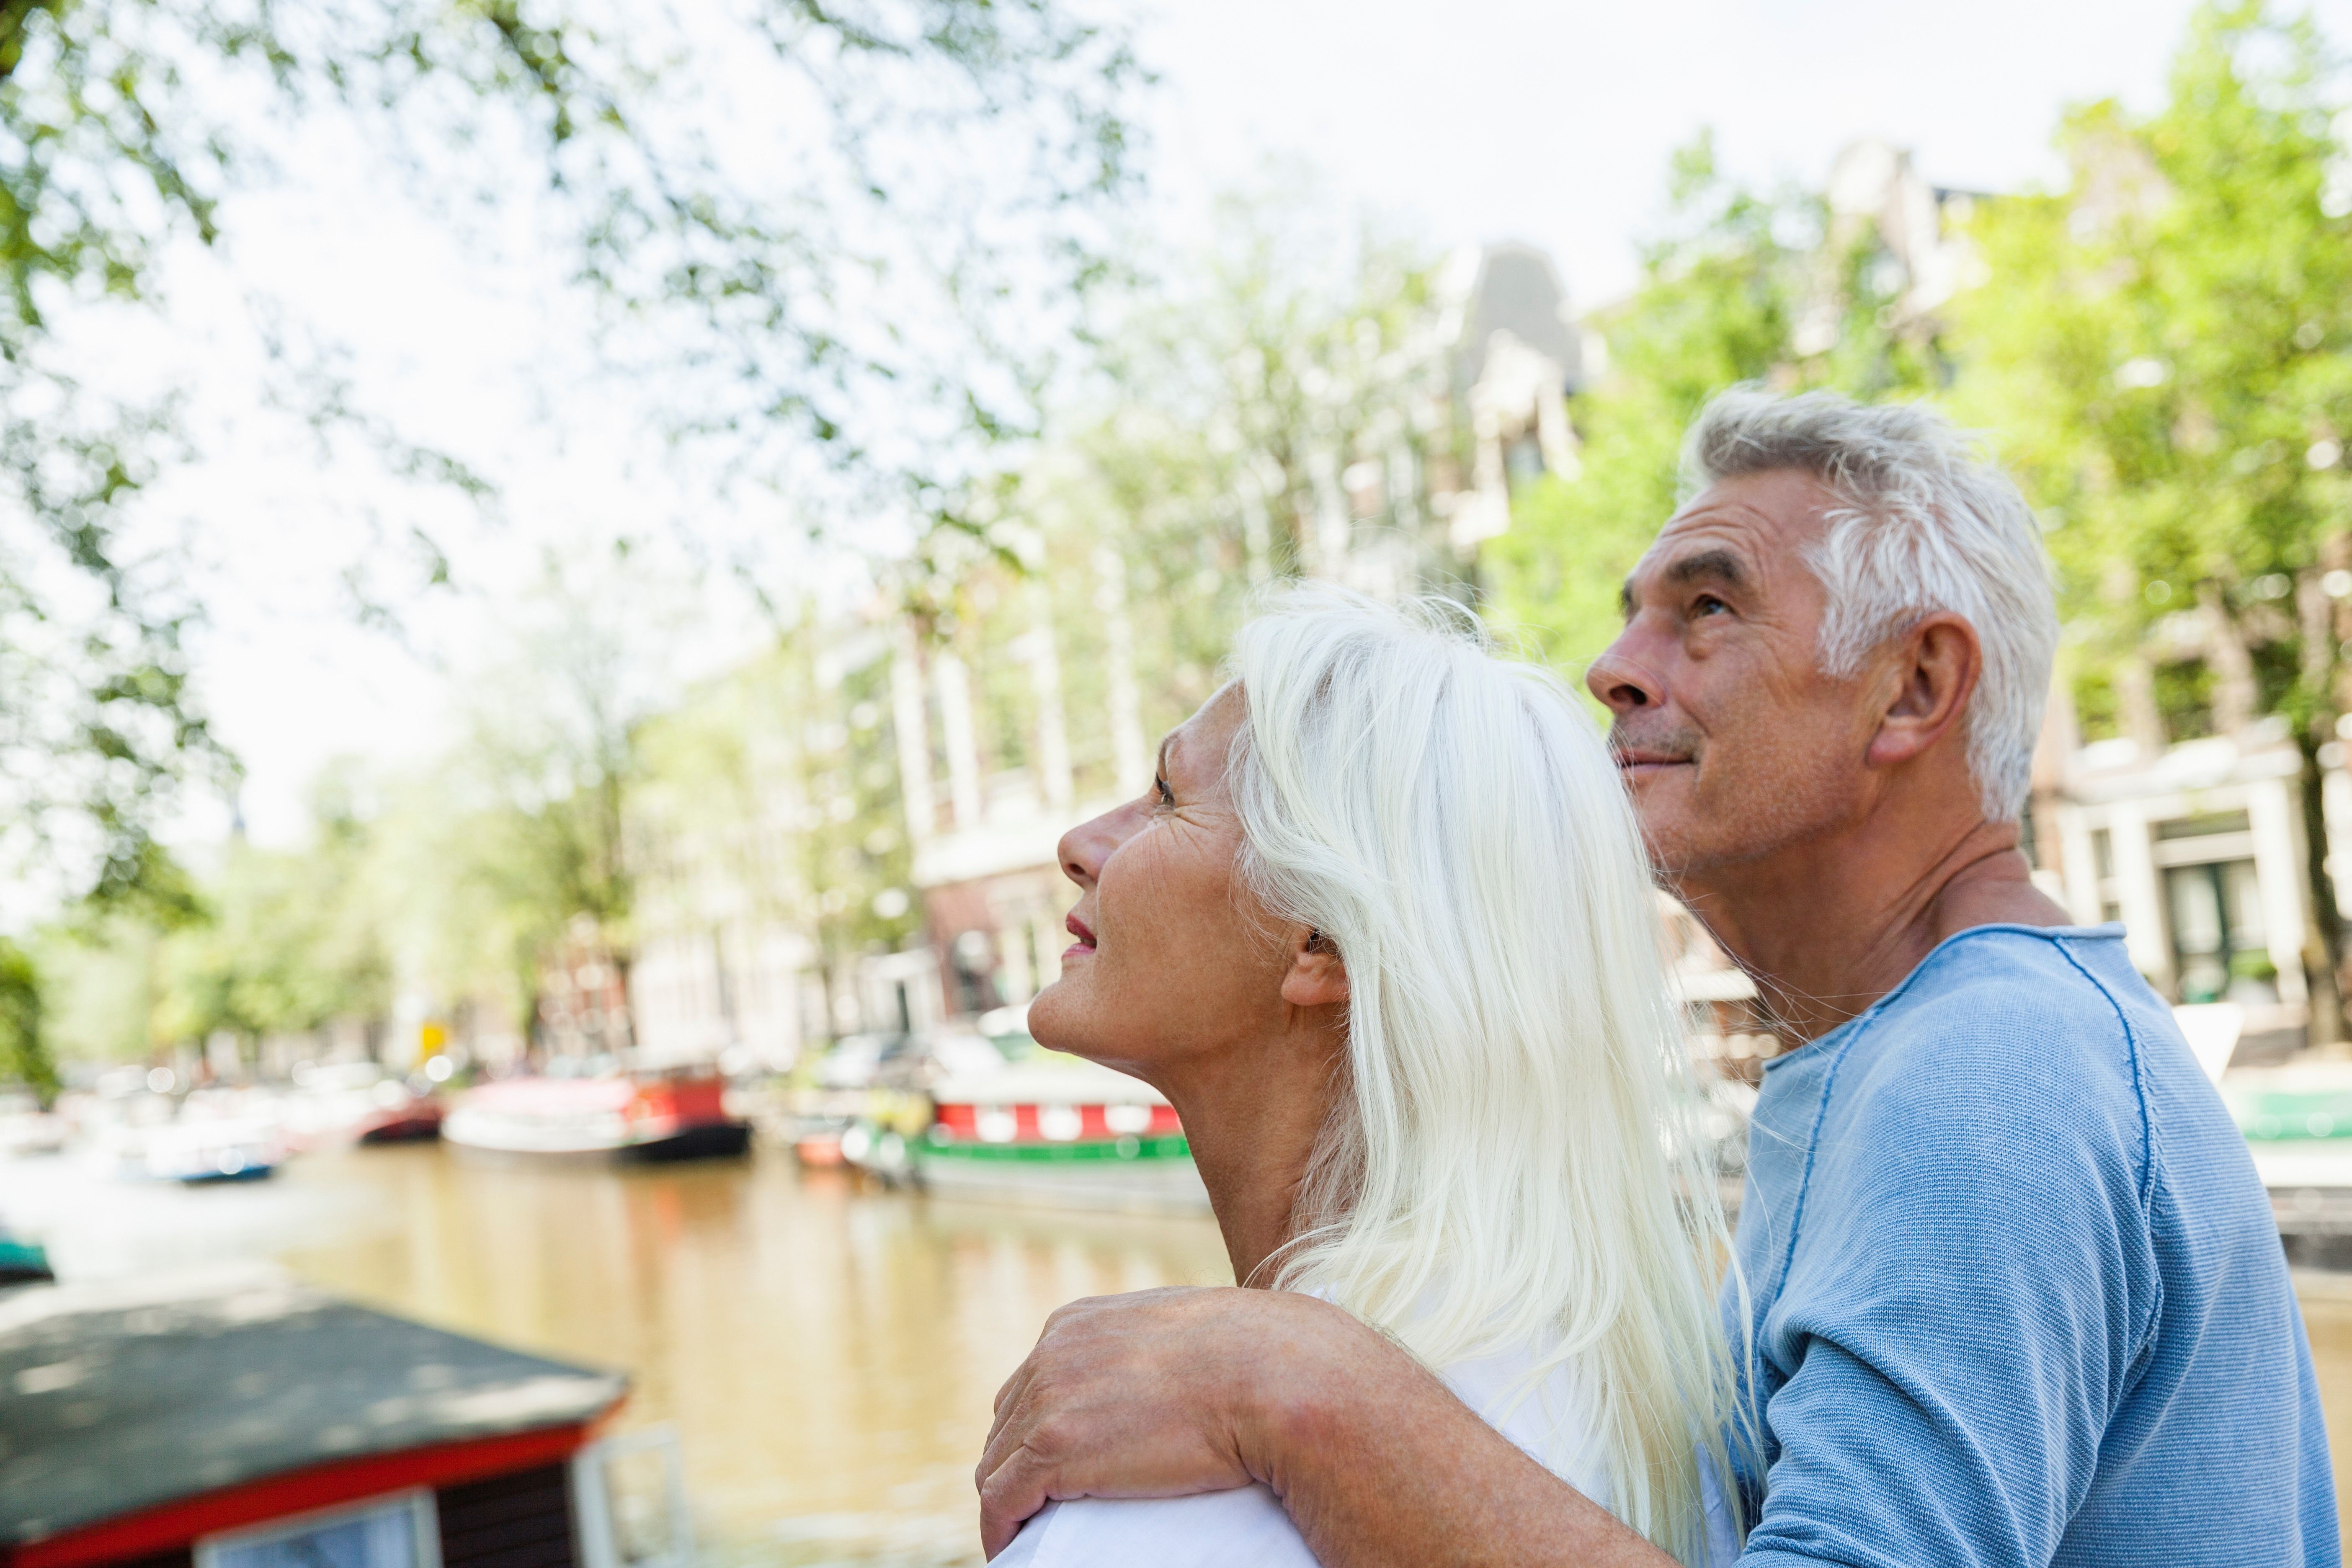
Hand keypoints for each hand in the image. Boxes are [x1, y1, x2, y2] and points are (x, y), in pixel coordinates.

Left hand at [976, 1285, 1365, 1557]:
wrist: (1272, 1374)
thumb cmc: (1251, 1357)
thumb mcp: (1181, 1330)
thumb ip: (1150, 1347)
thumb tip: (1164, 1378)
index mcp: (1075, 1325)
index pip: (1031, 1383)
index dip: (1034, 1428)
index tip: (1049, 1464)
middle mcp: (1050, 1355)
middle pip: (1007, 1423)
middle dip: (1016, 1464)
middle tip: (1039, 1506)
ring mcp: (1048, 1400)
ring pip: (996, 1463)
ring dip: (1008, 1500)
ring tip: (1028, 1531)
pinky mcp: (1053, 1449)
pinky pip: (1001, 1500)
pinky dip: (1001, 1528)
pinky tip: (1015, 1547)